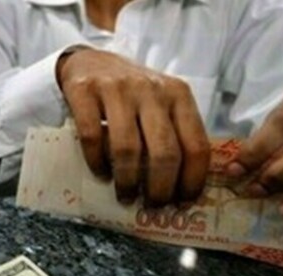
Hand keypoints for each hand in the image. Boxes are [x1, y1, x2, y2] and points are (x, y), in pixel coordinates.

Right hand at [56, 48, 209, 204]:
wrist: (90, 61)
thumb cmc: (132, 93)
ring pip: (128, 148)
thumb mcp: (161, 104)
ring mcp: (117, 89)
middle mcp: (151, 90)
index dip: (192, 180)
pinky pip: (92, 137)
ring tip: (126, 196)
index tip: (183, 203)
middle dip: (160, 188)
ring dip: (127, 181)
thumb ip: (174, 133)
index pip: (196, 145)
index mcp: (178, 95)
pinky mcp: (85, 91)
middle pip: (165, 152)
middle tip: (153, 206)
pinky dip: (97, 162)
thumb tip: (181, 188)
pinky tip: (101, 174)